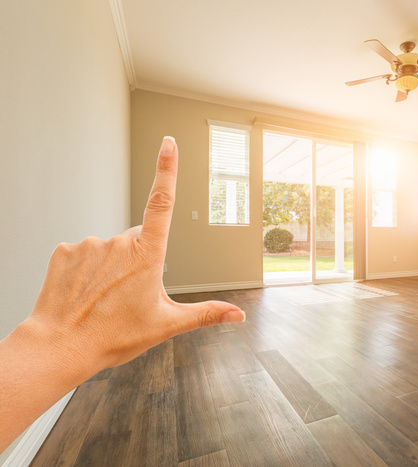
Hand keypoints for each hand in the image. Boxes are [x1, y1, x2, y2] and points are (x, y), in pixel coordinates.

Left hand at [17, 136, 244, 381]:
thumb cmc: (114, 336)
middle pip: (138, 239)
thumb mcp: (167, 325)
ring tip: (104, 299)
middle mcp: (119, 242)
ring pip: (110, 248)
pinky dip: (87, 269)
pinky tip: (84, 292)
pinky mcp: (65, 250)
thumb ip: (206, 314)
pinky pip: (84, 253)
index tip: (168, 143)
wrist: (60, 347)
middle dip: (139, 259)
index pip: (161, 202)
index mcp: (147, 255)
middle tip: (129, 295)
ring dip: (112, 267)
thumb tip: (238, 316)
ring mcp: (90, 244)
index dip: (166, 169)